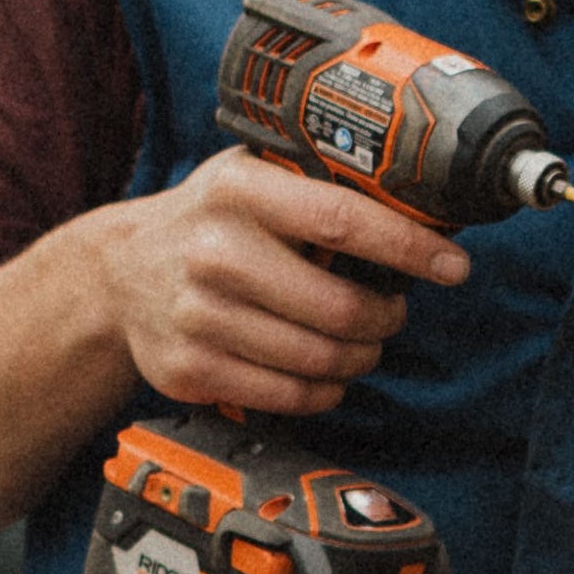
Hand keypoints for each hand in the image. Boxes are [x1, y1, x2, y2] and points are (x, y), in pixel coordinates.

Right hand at [94, 149, 466, 413]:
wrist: (119, 272)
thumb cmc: (213, 221)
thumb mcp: (256, 176)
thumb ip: (323, 184)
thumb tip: (424, 207)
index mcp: (239, 190)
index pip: (344, 221)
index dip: (410, 248)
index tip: (453, 264)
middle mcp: (213, 252)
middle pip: (339, 307)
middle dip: (386, 316)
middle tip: (393, 311)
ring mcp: (195, 315)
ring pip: (319, 359)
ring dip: (359, 356)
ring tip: (361, 341)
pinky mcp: (188, 369)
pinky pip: (287, 397)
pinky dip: (323, 391)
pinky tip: (325, 373)